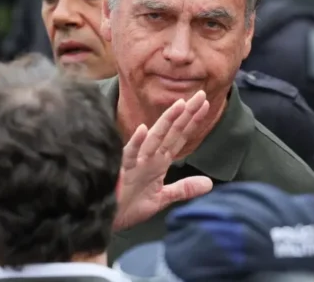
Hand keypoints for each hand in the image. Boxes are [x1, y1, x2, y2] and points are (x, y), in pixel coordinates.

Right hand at [113, 90, 212, 230]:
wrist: (103, 218)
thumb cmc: (128, 206)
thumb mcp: (162, 198)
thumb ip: (184, 189)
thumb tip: (209, 183)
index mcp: (158, 161)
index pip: (179, 137)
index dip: (192, 121)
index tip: (207, 104)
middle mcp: (149, 157)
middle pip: (171, 132)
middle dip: (186, 114)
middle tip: (202, 95)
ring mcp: (136, 162)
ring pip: (154, 138)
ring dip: (167, 121)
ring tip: (180, 105)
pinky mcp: (122, 171)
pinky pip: (129, 155)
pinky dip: (136, 142)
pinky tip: (143, 129)